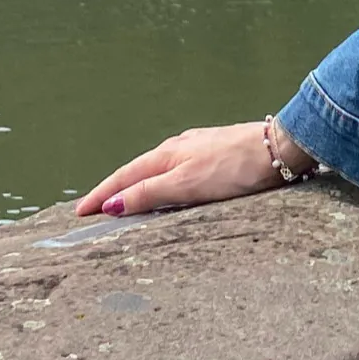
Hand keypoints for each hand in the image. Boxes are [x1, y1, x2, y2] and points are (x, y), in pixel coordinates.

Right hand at [73, 120, 304, 217]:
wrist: (279, 150)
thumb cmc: (234, 168)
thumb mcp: (187, 184)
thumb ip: (149, 193)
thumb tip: (112, 204)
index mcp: (168, 154)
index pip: (124, 177)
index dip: (101, 195)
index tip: (79, 212)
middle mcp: (179, 148)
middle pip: (137, 171)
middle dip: (112, 190)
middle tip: (91, 210)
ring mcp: (198, 150)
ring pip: (156, 170)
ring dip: (135, 187)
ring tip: (120, 204)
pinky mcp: (215, 156)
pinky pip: (175, 172)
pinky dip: (158, 184)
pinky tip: (165, 192)